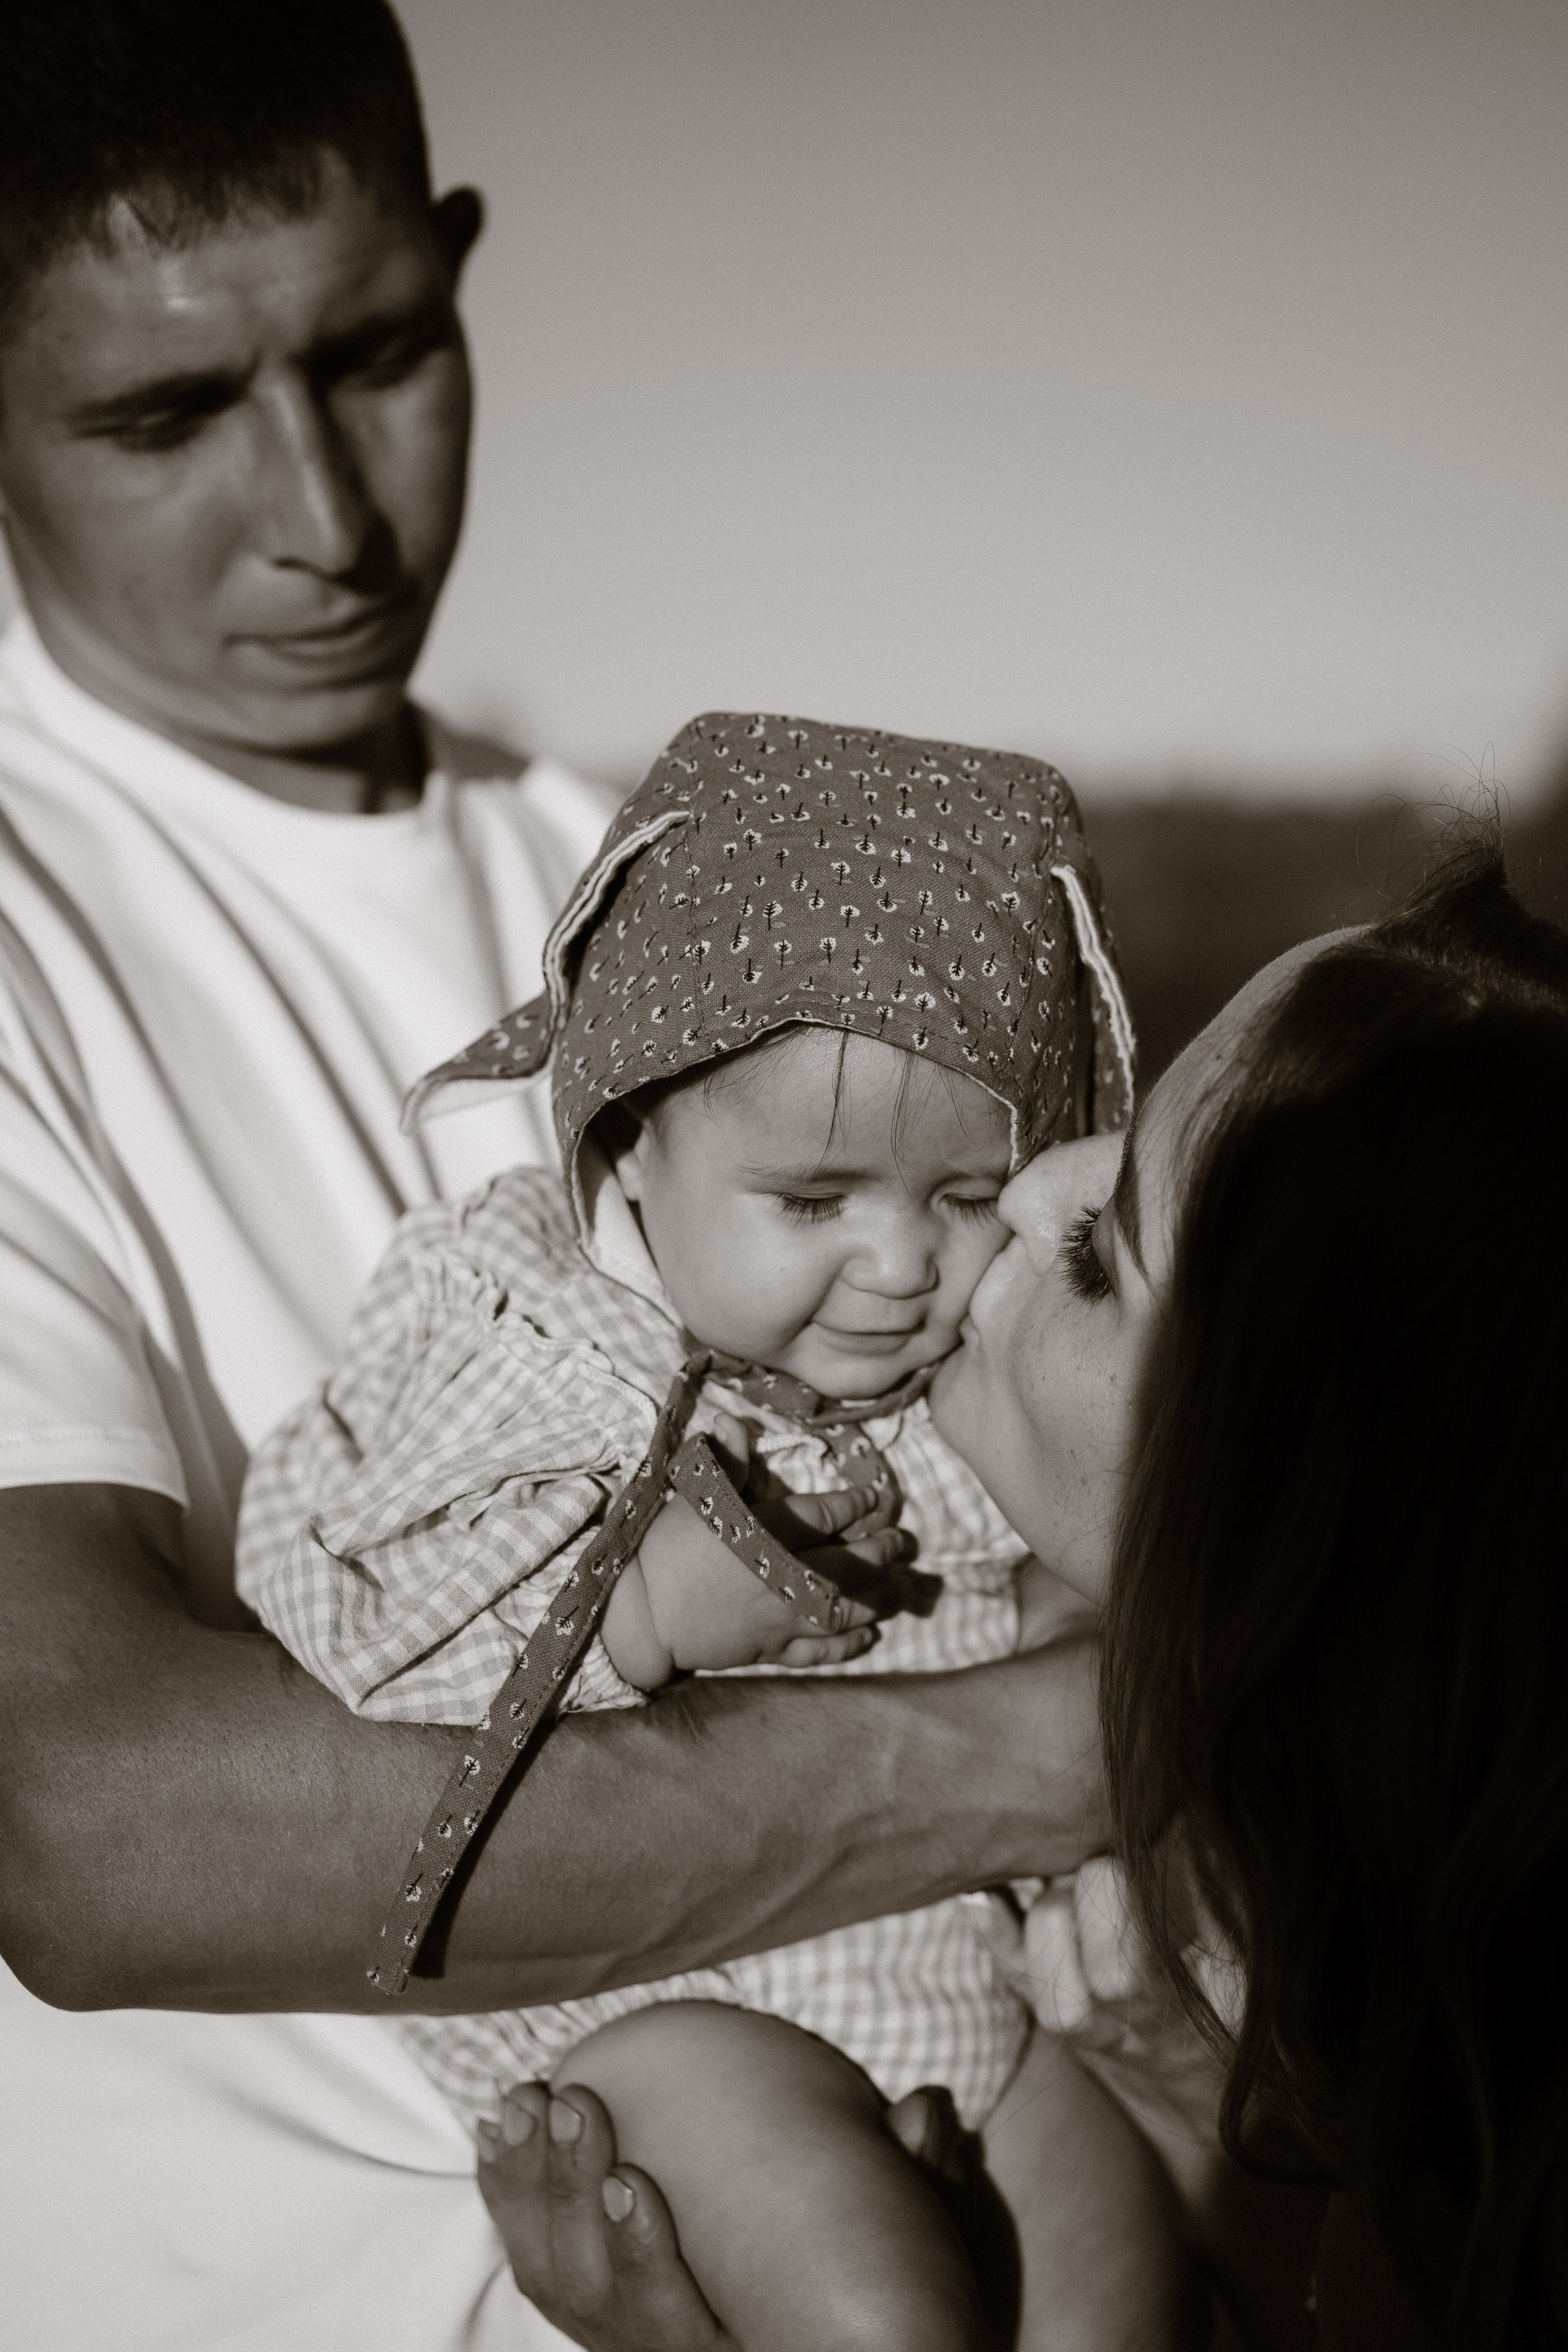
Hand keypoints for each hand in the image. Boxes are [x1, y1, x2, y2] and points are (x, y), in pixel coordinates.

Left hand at [475, 2079, 991, 2351]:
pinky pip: (535, 2269)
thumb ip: (917, 2190)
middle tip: (573, 2099)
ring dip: (535, 2187)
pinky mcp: (595, 2315)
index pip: (677, 2330)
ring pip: (557, 2285)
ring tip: (529, 2099)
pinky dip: (512, 2199)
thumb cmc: (873, 2301)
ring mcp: (625, 2345)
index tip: (631, 2180)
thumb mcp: (913, 2258)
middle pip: (599, 2302)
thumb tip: (926, 2108)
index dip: (645, 2260)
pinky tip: (500, 2135)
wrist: (812, 2335)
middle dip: (573, 2197)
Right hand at [607, 1414, 915, 1681]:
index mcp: (768, 1531)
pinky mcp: (771, 1649)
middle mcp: (785, 1574)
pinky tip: (869, 1636)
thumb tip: (733, 1421)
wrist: (640, 1612)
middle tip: (902, 1543)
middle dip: (883, 1553)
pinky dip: (849, 1645)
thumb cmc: (664, 1547)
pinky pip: (821, 1651)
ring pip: (846, 1609)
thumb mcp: (694, 1494)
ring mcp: (782, 1617)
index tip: (875, 1501)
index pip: (826, 1514)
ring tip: (900, 1588)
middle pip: (851, 1564)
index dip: (856, 1506)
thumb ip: (725, 1461)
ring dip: (879, 1598)